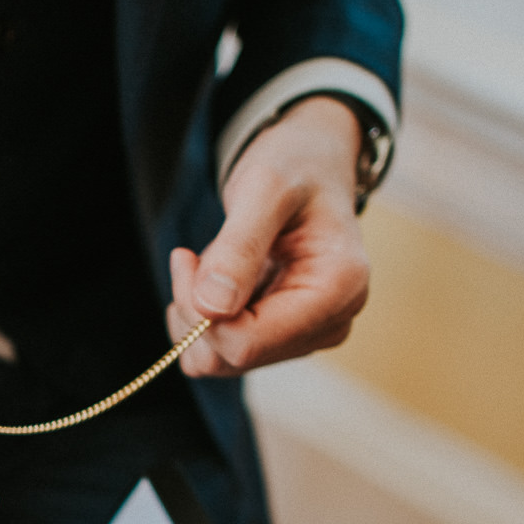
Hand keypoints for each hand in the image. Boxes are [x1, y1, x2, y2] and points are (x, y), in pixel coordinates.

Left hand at [168, 95, 370, 376]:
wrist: (311, 162)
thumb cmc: (295, 165)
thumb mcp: (264, 188)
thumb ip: (239, 245)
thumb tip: (212, 308)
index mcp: (339, 290)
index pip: (247, 343)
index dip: (200, 312)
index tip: (184, 257)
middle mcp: (330, 322)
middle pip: (233, 355)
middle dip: (196, 311)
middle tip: (190, 257)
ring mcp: (307, 334)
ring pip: (223, 361)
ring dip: (196, 315)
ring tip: (205, 262)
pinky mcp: (285, 335)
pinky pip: (223, 352)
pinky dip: (203, 320)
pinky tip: (213, 279)